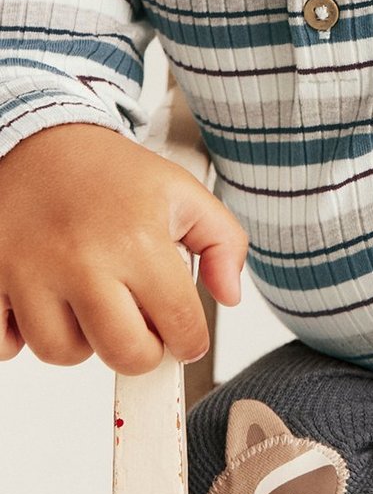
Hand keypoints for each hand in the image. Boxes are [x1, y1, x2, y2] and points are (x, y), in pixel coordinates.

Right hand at [0, 123, 246, 373]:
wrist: (40, 139)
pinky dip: (21, 336)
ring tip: (89, 303)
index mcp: (138, 239)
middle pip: (123, 354)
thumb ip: (222, 243)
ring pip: (62, 353)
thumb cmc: (109, 172)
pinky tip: (42, 303)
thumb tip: (228, 295)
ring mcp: (30, 272)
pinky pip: (5, 345)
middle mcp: (82, 259)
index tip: (183, 336)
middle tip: (139, 326)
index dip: (189, 340)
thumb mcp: (182, 192)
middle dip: (140, 350)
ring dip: (81, 340)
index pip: (179, 325)